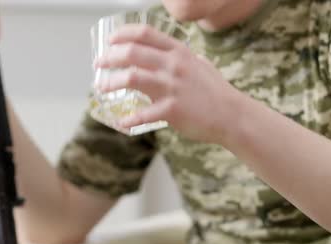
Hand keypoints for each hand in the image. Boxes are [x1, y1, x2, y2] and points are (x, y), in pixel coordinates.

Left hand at [95, 25, 241, 143]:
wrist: (232, 116)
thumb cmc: (216, 92)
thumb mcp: (200, 65)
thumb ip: (182, 58)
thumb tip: (170, 55)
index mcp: (179, 52)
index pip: (145, 34)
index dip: (123, 34)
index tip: (110, 40)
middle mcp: (173, 65)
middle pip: (132, 53)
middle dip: (109, 57)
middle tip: (98, 64)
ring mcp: (172, 87)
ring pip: (132, 78)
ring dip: (111, 83)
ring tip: (101, 88)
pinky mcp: (171, 110)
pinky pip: (143, 114)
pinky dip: (129, 119)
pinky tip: (122, 122)